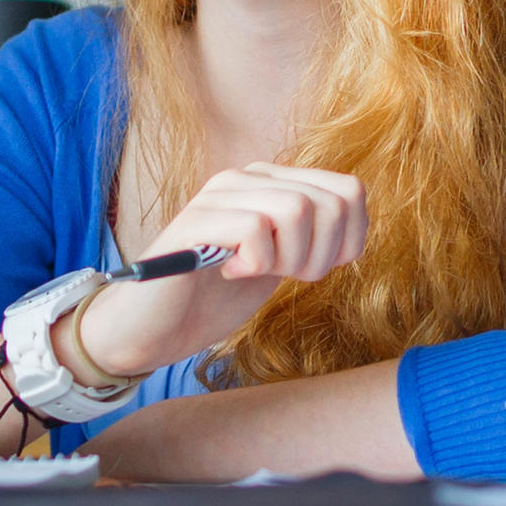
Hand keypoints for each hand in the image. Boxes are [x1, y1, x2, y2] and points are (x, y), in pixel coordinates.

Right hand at [70, 163, 367, 383]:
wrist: (152, 328)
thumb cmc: (215, 297)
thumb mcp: (279, 262)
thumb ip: (312, 237)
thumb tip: (353, 217)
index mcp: (273, 182)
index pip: (350, 191)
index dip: (349, 240)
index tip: (315, 270)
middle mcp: (247, 177)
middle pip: (330, 203)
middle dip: (321, 256)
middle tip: (284, 277)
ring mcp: (218, 195)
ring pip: (296, 210)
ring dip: (289, 258)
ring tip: (256, 273)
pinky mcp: (194, 221)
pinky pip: (255, 229)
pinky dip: (255, 263)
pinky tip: (229, 271)